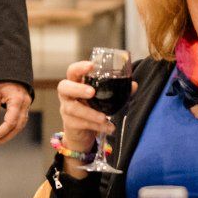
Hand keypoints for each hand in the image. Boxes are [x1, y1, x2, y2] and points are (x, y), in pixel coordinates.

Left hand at [0, 81, 31, 144]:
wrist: (12, 71)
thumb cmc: (1, 80)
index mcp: (17, 100)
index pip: (10, 122)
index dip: (1, 132)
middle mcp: (25, 105)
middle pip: (17, 127)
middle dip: (5, 137)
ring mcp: (27, 106)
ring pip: (21, 126)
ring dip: (9, 135)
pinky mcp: (26, 107)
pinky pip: (21, 121)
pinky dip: (13, 129)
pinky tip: (4, 133)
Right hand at [55, 60, 137, 174]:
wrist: (81, 131)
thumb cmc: (91, 107)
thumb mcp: (101, 97)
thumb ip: (116, 90)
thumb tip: (133, 85)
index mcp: (75, 83)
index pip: (72, 71)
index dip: (79, 68)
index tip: (91, 66)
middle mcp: (67, 95)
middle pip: (64, 87)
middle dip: (77, 89)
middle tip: (91, 92)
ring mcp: (66, 109)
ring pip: (73, 109)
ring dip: (90, 113)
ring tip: (104, 117)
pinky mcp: (69, 123)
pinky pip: (82, 124)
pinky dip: (97, 126)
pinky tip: (109, 127)